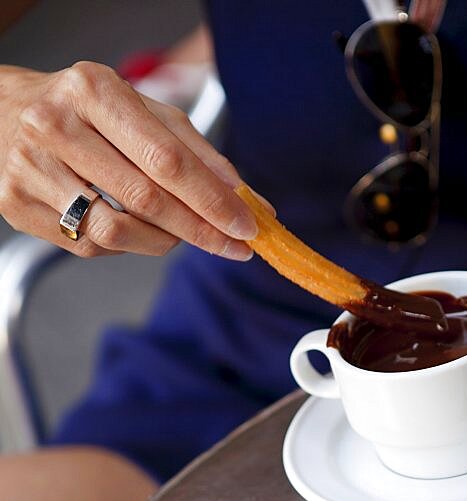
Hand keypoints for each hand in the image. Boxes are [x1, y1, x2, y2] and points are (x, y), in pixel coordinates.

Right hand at [0, 62, 258, 258]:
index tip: (246, 224)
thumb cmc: (81, 111)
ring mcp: (31, 169)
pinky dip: (127, 244)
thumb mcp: (137, 109)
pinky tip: (137, 230)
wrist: (1, 113)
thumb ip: (192, 148)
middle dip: (200, 229)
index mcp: (93, 91)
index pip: (166, 158)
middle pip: (146, 198)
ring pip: (117, 230)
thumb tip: (244, 195)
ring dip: (164, 242)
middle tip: (232, 246)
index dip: (211, 198)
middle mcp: (56, 126)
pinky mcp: (18, 206)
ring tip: (182, 234)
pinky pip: (91, 244)